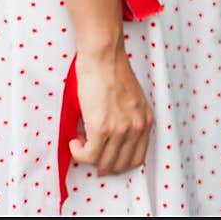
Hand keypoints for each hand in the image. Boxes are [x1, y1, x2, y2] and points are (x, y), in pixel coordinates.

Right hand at [68, 39, 153, 175]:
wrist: (103, 55)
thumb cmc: (112, 69)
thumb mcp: (130, 99)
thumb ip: (127, 119)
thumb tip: (110, 141)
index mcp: (145, 120)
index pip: (136, 159)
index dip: (118, 164)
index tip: (106, 159)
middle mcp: (137, 128)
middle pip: (120, 165)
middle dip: (102, 163)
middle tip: (90, 151)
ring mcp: (120, 129)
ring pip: (103, 162)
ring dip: (88, 157)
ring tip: (80, 142)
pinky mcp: (102, 127)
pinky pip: (89, 155)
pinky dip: (79, 153)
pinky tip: (74, 142)